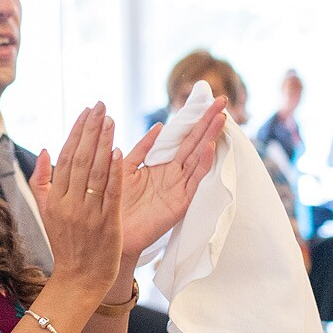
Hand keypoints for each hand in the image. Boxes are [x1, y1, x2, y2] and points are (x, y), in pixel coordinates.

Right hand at [30, 103, 123, 298]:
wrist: (79, 280)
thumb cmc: (66, 245)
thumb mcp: (46, 213)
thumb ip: (41, 181)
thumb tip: (44, 149)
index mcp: (54, 199)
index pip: (65, 157)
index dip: (77, 132)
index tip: (87, 111)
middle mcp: (69, 203)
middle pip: (80, 159)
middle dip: (91, 130)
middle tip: (101, 106)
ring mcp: (88, 214)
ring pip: (95, 172)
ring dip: (103, 143)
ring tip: (110, 119)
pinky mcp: (107, 224)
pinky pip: (110, 193)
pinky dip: (114, 171)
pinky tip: (118, 150)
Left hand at [118, 102, 224, 256]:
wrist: (110, 232)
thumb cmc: (115, 202)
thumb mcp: (126, 167)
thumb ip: (142, 148)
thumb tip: (159, 125)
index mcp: (160, 165)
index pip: (181, 137)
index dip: (192, 119)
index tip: (205, 100)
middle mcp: (173, 174)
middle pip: (194, 143)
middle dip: (207, 122)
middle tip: (221, 101)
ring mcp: (178, 188)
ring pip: (197, 157)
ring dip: (209, 137)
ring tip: (221, 117)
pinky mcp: (180, 203)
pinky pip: (193, 181)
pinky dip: (201, 164)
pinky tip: (208, 147)